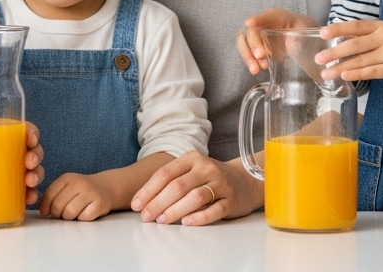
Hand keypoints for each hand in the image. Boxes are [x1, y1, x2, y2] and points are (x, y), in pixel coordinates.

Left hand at [0, 120, 45, 205]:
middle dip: (36, 156)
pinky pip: (26, 190)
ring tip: (29, 183)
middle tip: (28, 163)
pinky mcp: (11, 187)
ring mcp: (14, 169)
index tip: (29, 138)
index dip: (32, 133)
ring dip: (36, 176)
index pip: (25, 129)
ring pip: (33, 170)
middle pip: (33, 150)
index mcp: (4, 134)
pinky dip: (30, 194)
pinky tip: (28, 199)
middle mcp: (13, 151)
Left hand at [38, 172, 113, 220]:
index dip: (45, 207)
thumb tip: (43, 211)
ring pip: (69, 213)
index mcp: (67, 178)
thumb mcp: (66, 187)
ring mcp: (91, 193)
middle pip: (58, 206)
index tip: (47, 212)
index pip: (49, 195)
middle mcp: (79, 183)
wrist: (106, 187)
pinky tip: (85, 212)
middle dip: (57, 214)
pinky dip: (82, 218)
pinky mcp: (100, 203)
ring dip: (69, 217)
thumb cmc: (81, 191)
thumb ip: (53, 196)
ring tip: (74, 212)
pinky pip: (83, 217)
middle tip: (62, 214)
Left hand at [130, 153, 261, 225]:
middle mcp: (206, 168)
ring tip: (162, 221)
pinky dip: (199, 217)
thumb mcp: (191, 171)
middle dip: (158, 203)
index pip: (165, 173)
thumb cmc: (210, 178)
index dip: (148, 190)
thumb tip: (144, 202)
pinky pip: (214, 209)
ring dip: (175, 210)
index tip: (137, 205)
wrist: (245, 180)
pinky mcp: (231, 200)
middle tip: (146, 217)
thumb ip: (171, 181)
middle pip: (178, 186)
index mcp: (192, 158)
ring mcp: (220, 183)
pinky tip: (186, 223)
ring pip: (195, 197)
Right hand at [236, 9, 319, 74]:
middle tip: (259, 55)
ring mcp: (257, 38)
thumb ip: (298, 36)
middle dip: (253, 44)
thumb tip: (292, 45)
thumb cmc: (300, 28)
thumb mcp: (303, 29)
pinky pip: (249, 55)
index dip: (256, 19)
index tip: (249, 24)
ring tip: (255, 69)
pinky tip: (256, 70)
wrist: (300, 38)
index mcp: (274, 16)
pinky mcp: (256, 50)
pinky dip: (250, 62)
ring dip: (248, 56)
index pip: (264, 17)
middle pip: (251, 33)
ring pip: (244, 44)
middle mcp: (261, 25)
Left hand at [318, 20, 382, 84]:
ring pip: (360, 60)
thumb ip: (371, 38)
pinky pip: (371, 71)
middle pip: (354, 44)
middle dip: (334, 51)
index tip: (322, 33)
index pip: (356, 26)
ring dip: (340, 67)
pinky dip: (356, 74)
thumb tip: (344, 43)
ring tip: (326, 73)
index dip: (338, 29)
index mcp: (382, 27)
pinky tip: (344, 76)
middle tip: (318, 58)